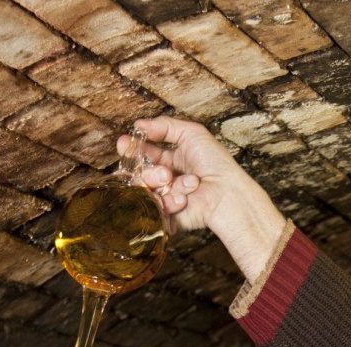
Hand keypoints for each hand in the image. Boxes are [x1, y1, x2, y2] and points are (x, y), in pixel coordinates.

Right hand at [120, 116, 285, 282]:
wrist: (226, 194)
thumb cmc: (215, 164)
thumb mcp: (191, 134)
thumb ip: (163, 127)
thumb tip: (139, 125)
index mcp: (173, 160)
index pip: (146, 153)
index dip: (132, 148)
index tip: (123, 143)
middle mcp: (168, 179)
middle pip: (142, 174)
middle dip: (150, 172)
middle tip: (165, 173)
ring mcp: (167, 198)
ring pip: (145, 191)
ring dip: (161, 186)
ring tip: (181, 185)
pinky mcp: (168, 217)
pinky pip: (154, 208)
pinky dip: (169, 201)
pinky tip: (184, 199)